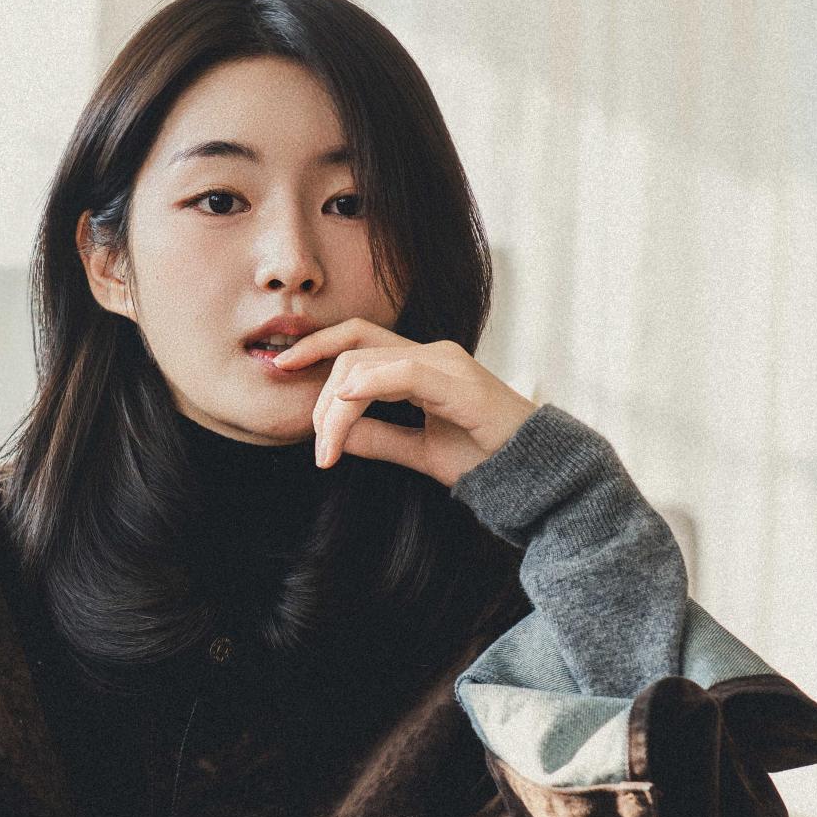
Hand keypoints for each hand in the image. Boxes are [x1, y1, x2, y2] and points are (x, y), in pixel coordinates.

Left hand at [265, 321, 537, 486]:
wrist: (535, 473)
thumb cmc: (485, 460)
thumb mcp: (418, 451)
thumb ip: (379, 438)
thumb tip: (333, 434)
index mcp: (421, 365)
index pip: (357, 343)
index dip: (316, 348)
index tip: (281, 368)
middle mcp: (431, 354)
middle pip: (352, 350)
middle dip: (318, 391)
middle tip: (314, 443)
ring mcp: (445, 363)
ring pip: (365, 365)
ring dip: (335, 409)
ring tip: (328, 451)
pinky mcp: (458, 381)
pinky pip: (400, 373)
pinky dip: (366, 389)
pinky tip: (344, 411)